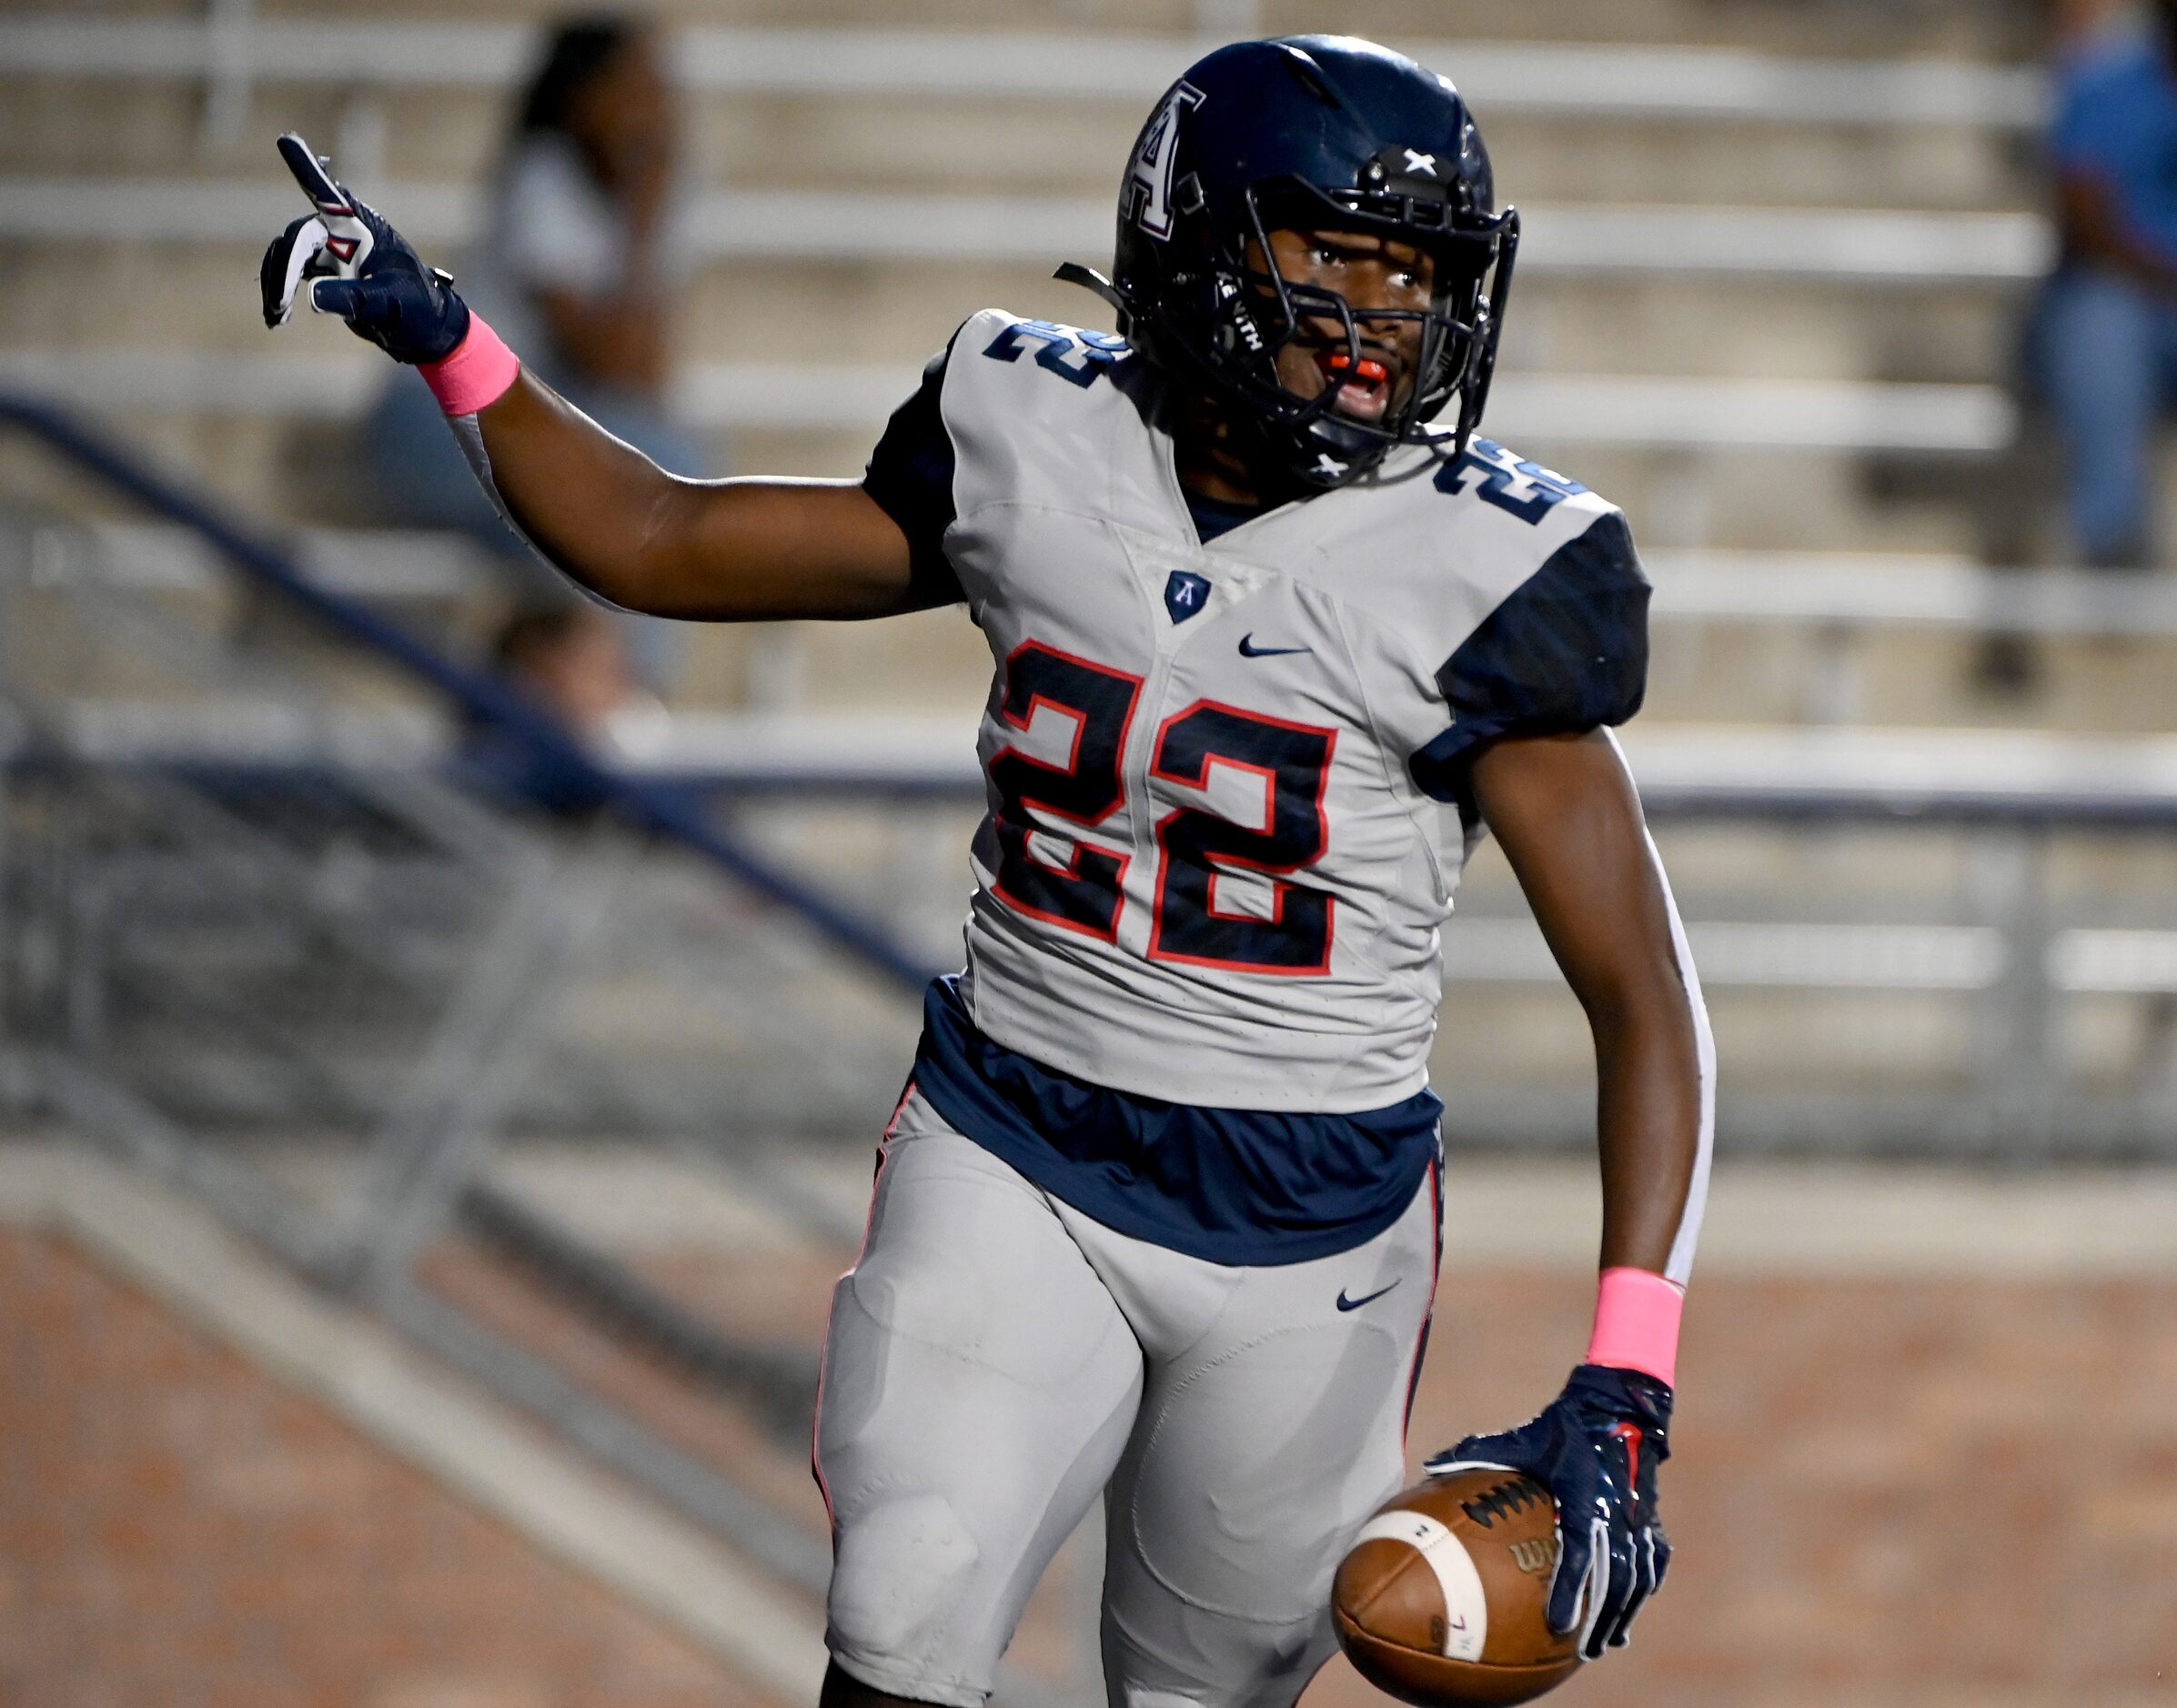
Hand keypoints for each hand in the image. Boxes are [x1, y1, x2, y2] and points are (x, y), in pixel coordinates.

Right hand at [260, 132, 469, 363]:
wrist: (423, 327)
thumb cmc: (416, 308)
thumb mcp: (389, 303)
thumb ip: (354, 297)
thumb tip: (312, 297)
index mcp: (362, 229)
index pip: (329, 196)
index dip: (307, 170)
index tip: (287, 140)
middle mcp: (341, 232)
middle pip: (297, 237)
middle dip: (284, 270)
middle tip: (280, 307)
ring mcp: (330, 249)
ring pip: (287, 254)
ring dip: (276, 282)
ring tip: (276, 317)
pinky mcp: (323, 268)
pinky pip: (290, 271)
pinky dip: (279, 290)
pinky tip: (276, 317)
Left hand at [1425, 1363, 1671, 1659]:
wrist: (1615, 1407)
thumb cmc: (1561, 1426)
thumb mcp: (1520, 1438)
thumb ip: (1476, 1453)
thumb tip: (1428, 1465)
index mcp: (1581, 1497)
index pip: (1579, 1555)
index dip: (1569, 1592)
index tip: (1557, 1625)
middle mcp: (1616, 1513)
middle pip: (1614, 1580)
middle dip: (1600, 1618)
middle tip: (1582, 1650)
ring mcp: (1638, 1518)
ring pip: (1636, 1577)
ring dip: (1622, 1613)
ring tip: (1604, 1643)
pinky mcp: (1650, 1518)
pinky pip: (1652, 1561)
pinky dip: (1643, 1588)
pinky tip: (1629, 1613)